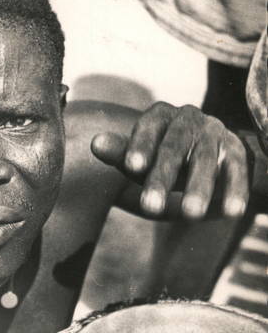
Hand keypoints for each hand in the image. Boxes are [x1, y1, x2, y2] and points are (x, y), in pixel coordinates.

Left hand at [91, 102, 248, 218]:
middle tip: (151, 207)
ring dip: (199, 188)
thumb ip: (122, 154)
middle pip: (174, 148)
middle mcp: (188, 120)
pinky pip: (237, 170)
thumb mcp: (141, 160)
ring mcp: (213, 134)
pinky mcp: (236, 151)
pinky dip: (235, 190)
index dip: (140, 146)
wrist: (209, 155)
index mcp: (159, 117)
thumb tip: (95, 143)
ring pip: (205, 161)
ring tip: (191, 215)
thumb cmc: (163, 160)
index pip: (148, 128)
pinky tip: (232, 212)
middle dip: (163, 178)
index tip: (131, 167)